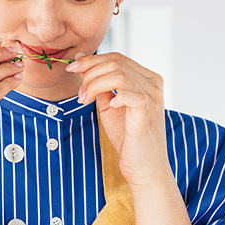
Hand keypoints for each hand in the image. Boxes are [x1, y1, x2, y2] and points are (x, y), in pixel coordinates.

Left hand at [66, 52, 168, 187]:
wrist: (143, 166)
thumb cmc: (127, 136)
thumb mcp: (109, 105)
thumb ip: (100, 85)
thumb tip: (81, 64)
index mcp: (145, 78)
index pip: (116, 58)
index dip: (91, 60)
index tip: (72, 69)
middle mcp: (152, 83)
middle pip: (115, 62)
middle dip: (89, 72)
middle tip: (79, 92)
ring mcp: (152, 96)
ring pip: (118, 74)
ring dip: (94, 84)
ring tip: (86, 100)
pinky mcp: (147, 111)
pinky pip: (130, 93)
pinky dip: (113, 96)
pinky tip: (109, 106)